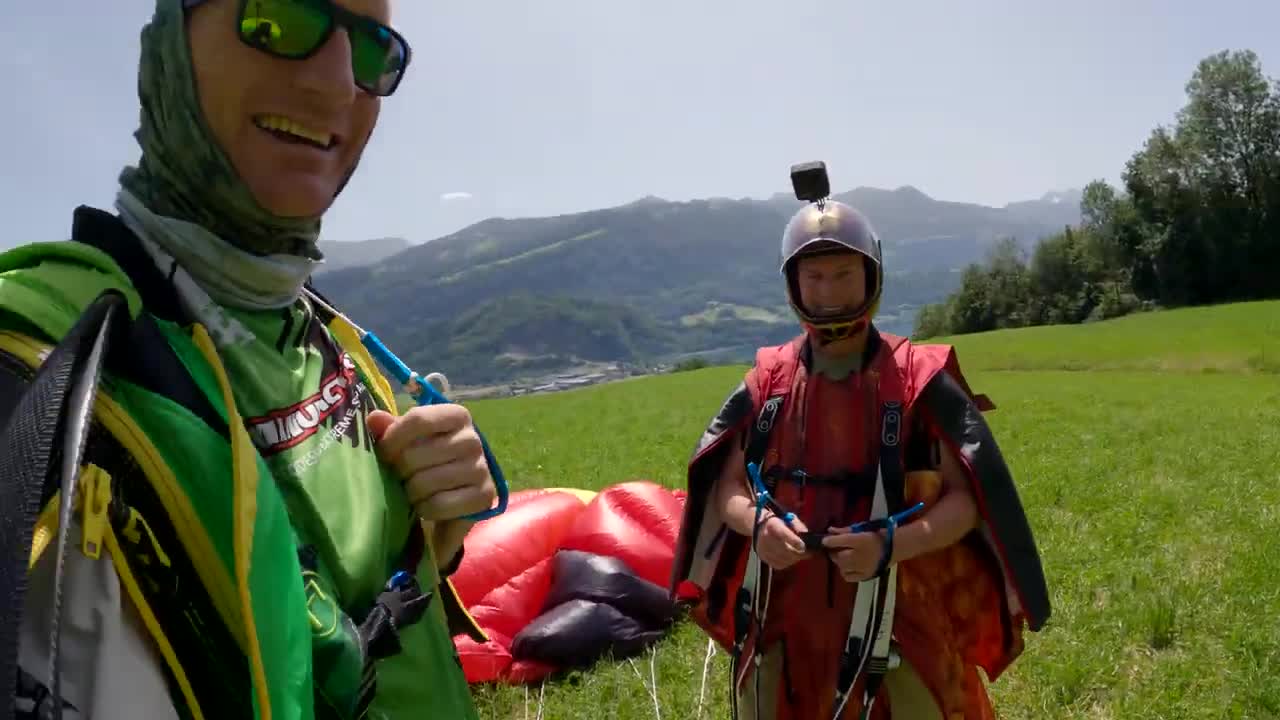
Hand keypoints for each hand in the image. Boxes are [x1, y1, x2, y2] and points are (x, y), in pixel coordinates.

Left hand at [367, 405, 496, 522]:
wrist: (454, 499)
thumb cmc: (426, 462)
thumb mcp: (407, 442)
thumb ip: (390, 429)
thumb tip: (374, 418)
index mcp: (456, 416)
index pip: (418, 419)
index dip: (392, 439)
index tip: (384, 454)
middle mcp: (473, 439)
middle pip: (415, 455)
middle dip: (399, 472)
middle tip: (401, 478)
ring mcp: (481, 469)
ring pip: (425, 482)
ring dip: (410, 493)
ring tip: (413, 492)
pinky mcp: (483, 497)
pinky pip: (439, 504)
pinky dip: (425, 509)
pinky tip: (426, 506)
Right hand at [754, 514, 809, 570]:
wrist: (759, 527)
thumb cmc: (779, 522)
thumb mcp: (789, 518)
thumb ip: (799, 527)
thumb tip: (808, 538)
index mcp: (772, 525)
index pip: (783, 534)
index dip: (795, 542)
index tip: (804, 546)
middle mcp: (765, 538)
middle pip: (785, 550)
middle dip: (799, 553)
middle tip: (808, 553)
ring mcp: (764, 549)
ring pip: (784, 559)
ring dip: (794, 558)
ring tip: (799, 553)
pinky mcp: (764, 557)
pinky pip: (780, 565)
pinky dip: (788, 562)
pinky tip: (790, 557)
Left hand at [822, 526, 886, 582]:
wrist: (894, 548)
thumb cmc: (876, 536)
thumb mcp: (860, 530)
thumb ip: (844, 531)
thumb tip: (830, 530)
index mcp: (858, 540)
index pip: (837, 541)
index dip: (828, 541)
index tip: (824, 541)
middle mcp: (858, 555)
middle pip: (837, 557)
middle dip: (834, 553)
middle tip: (836, 549)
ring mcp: (861, 567)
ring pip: (842, 567)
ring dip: (840, 562)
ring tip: (844, 558)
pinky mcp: (865, 576)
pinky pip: (848, 577)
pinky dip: (845, 572)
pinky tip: (849, 567)